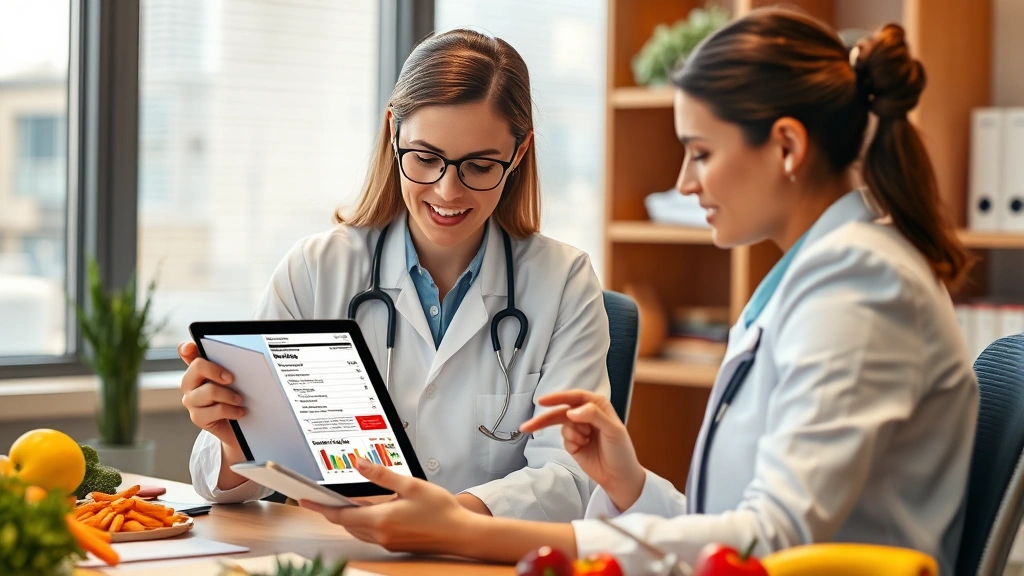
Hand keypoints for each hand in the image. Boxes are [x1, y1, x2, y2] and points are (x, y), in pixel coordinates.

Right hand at [178, 341, 243, 447]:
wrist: (240, 428)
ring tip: (240, 399)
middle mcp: (191, 382)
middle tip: (232, 378)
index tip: (192, 347)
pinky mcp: (197, 417)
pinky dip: (232, 410)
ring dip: (229, 395)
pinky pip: (216, 410)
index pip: (186, 352)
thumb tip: (243, 360)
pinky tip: (240, 412)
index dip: (187, 348)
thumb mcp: (236, 380)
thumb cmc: (238, 398)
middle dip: (216, 370)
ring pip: (209, 391)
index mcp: (199, 369)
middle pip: (197, 367)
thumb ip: (233, 368)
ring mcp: (191, 400)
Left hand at [300, 458, 474, 553]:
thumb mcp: (410, 485)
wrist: (461, 533)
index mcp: (381, 520)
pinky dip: (363, 522)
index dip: (320, 506)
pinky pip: (371, 533)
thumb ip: (381, 475)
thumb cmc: (440, 510)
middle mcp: (380, 535)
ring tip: (341, 501)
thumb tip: (359, 462)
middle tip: (318, 497)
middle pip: (346, 523)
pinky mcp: (395, 544)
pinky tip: (369, 510)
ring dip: (348, 517)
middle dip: (332, 510)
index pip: (341, 514)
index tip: (305, 500)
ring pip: (358, 529)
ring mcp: (387, 542)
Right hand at [520, 390, 645, 511]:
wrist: (619, 477)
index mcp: (598, 405)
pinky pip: (564, 438)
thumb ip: (593, 415)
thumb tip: (571, 411)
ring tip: (585, 441)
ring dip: (571, 434)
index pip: (575, 397)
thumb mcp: (612, 430)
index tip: (542, 402)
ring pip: (562, 425)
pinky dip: (571, 443)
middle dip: (545, 419)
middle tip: (528, 426)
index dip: (558, 397)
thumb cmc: (621, 451)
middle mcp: (587, 414)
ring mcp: (579, 428)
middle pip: (561, 411)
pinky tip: (583, 448)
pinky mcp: (573, 442)